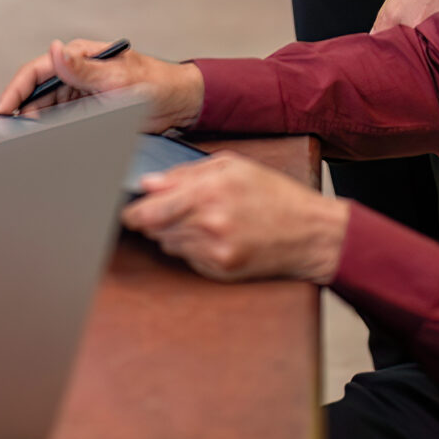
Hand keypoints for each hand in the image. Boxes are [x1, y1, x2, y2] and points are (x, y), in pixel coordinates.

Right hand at [0, 39, 203, 133]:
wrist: (181, 105)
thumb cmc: (155, 84)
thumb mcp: (117, 78)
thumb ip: (83, 68)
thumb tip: (54, 49)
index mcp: (80, 55)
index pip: (37, 70)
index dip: (15, 90)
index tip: (2, 110)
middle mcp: (76, 72)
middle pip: (36, 92)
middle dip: (21, 111)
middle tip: (9, 134)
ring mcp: (81, 92)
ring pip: (45, 109)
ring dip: (35, 123)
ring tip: (25, 141)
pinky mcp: (87, 110)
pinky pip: (60, 120)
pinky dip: (49, 130)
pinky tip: (43, 142)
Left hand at [121, 153, 348, 283]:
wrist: (311, 234)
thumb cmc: (275, 195)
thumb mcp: (233, 167)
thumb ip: (186, 173)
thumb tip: (149, 183)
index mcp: (209, 192)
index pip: (149, 209)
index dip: (133, 211)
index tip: (128, 210)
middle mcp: (209, 224)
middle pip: (154, 229)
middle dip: (153, 220)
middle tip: (165, 212)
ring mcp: (215, 251)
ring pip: (169, 243)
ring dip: (173, 233)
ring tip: (201, 220)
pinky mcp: (221, 270)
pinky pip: (188, 258)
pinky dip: (192, 248)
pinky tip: (213, 236)